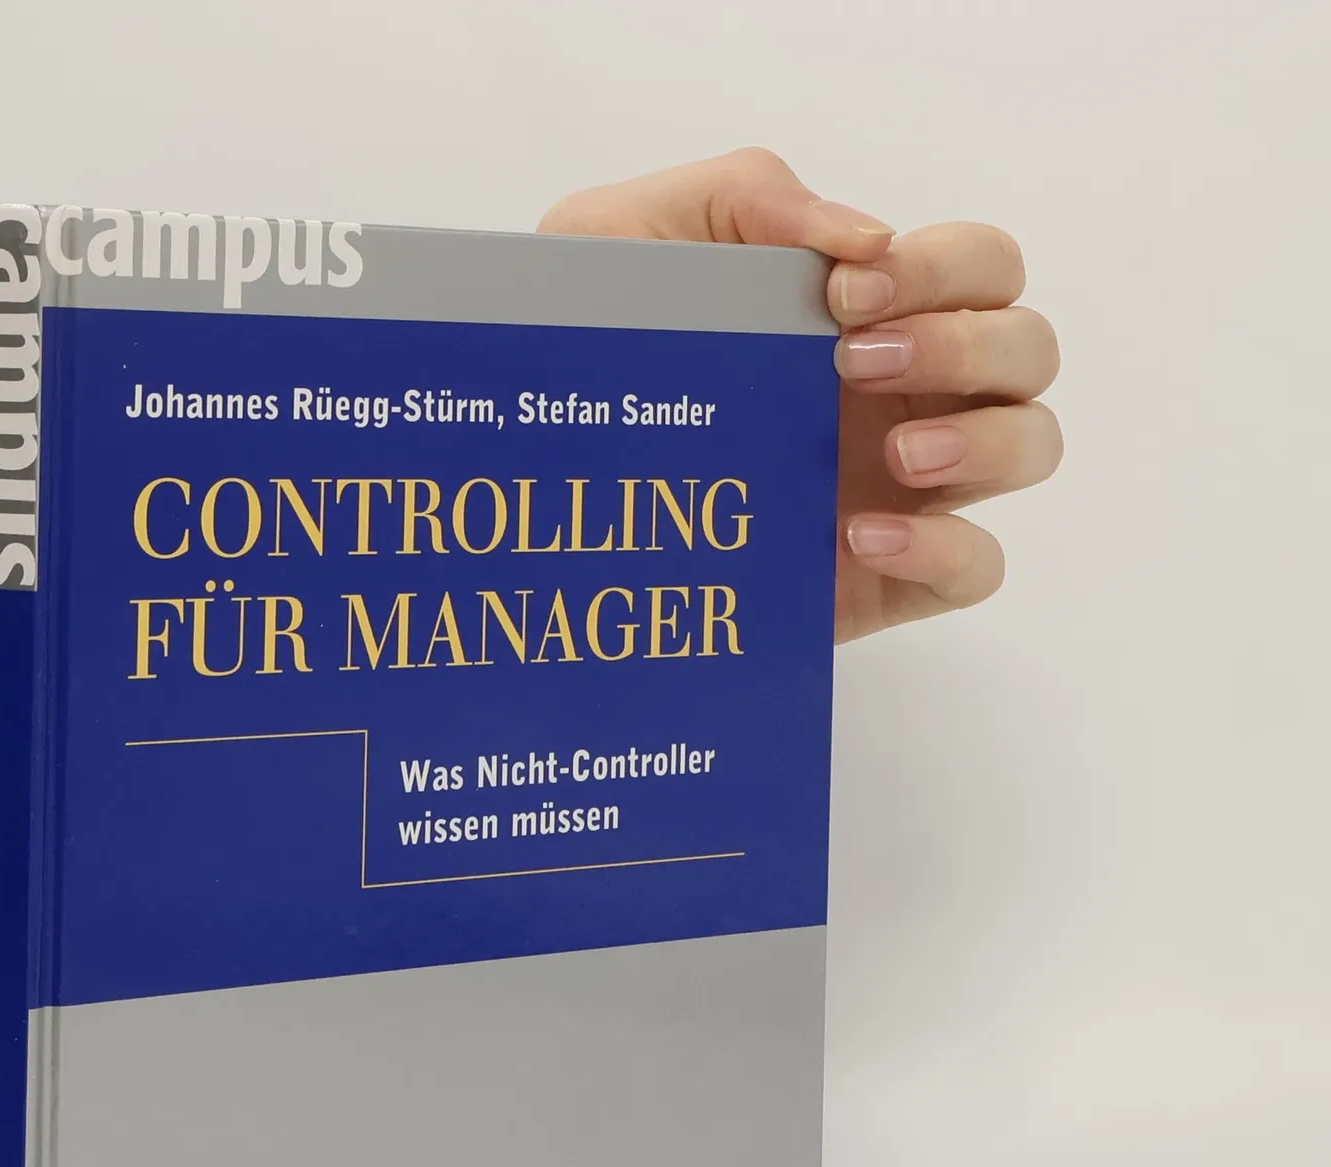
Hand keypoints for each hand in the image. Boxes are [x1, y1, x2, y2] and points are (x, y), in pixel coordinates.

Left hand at [540, 149, 1060, 642]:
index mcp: (873, 312)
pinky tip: (862, 536)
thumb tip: (865, 237)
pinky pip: (975, 567)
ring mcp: (902, 486)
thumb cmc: (591, 342)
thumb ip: (747, 193)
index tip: (846, 296)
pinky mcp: (878, 577)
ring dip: (985, 440)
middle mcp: (906, 394)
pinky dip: (947, 549)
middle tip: (854, 365)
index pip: (983, 267)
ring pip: (1029, 448)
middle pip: (1028, 351)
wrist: (531, 468)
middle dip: (967, 348)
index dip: (945, 270)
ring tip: (896, 457)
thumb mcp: (638, 235)